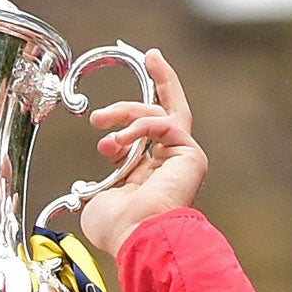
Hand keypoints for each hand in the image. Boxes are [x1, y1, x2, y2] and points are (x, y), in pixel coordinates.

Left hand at [78, 49, 206, 256]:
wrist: (137, 236)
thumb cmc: (118, 228)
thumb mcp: (100, 195)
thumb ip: (106, 171)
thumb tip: (104, 151)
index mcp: (151, 173)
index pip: (147, 131)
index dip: (133, 112)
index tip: (117, 103)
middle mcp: (171, 163)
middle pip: (171, 110)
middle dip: (161, 79)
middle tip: (149, 55)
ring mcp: (183, 158)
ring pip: (159, 113)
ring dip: (125, 112)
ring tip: (101, 123)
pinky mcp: (190, 155)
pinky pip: (164, 123)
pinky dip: (138, 125)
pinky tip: (118, 140)